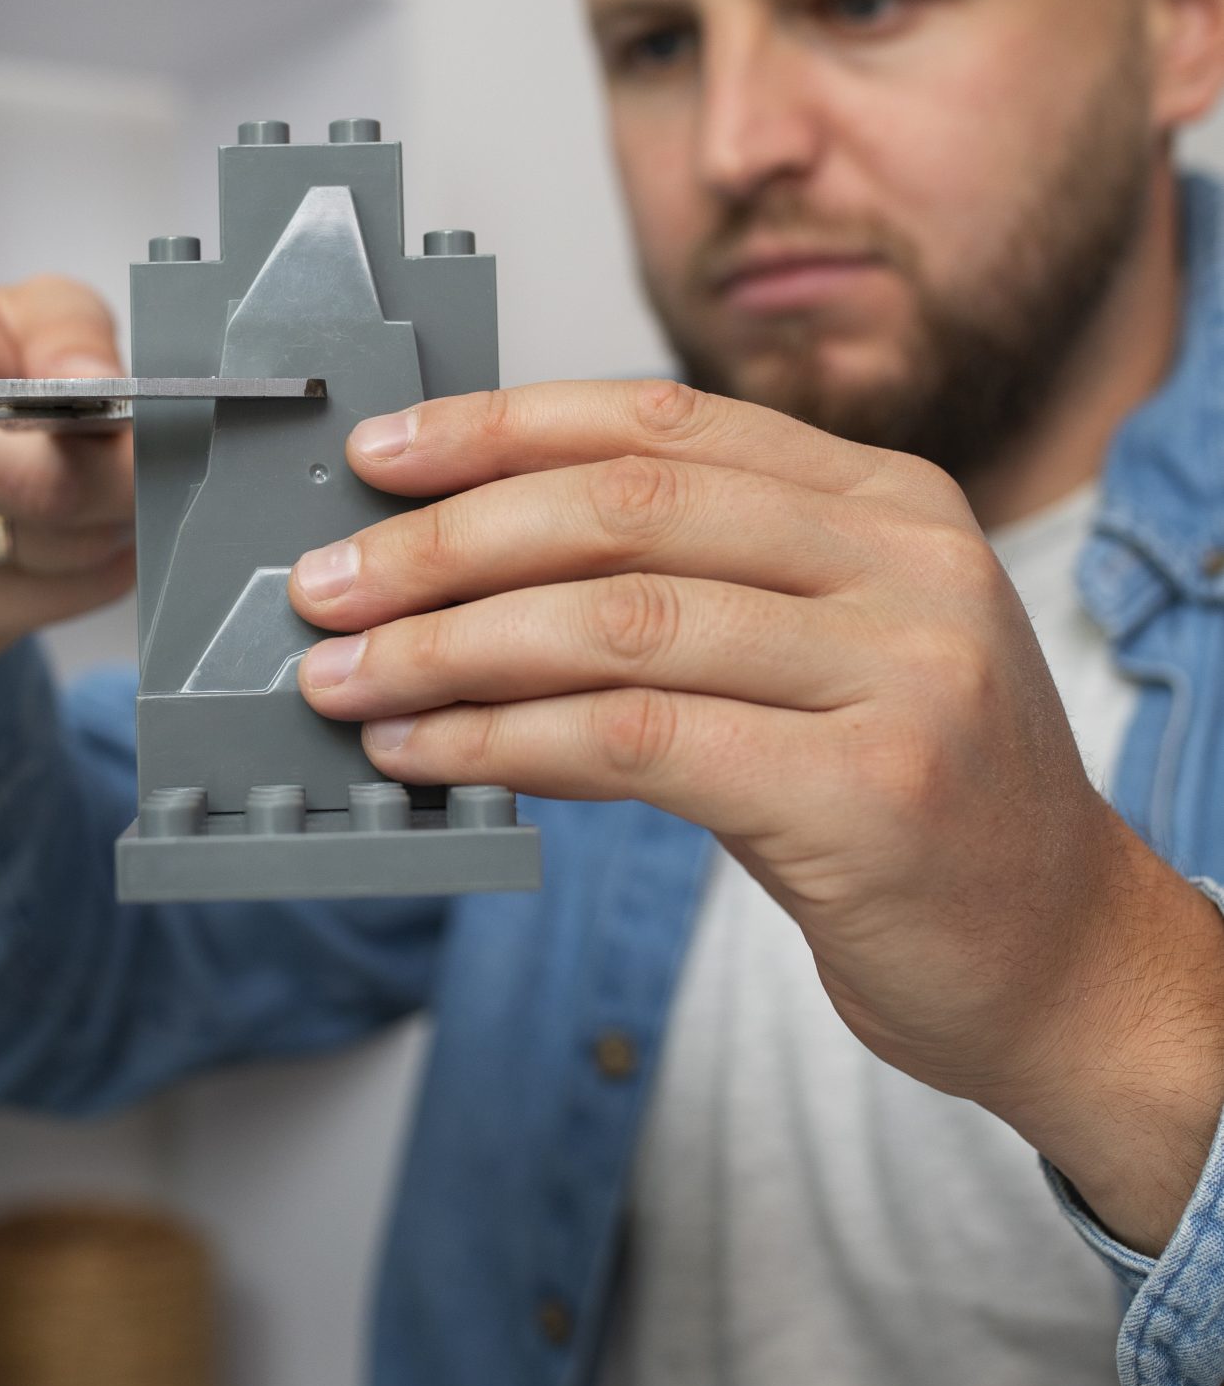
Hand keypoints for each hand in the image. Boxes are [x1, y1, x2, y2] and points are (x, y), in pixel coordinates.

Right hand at [0, 261, 136, 673]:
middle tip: (149, 465)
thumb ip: (72, 336)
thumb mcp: (41, 316)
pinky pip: (26, 607)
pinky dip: (88, 580)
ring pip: (24, 550)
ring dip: (100, 530)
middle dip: (98, 476)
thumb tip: (96, 382)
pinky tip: (104, 545)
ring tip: (120, 497)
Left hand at [290, 378, 1223, 1252]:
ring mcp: (900, 675)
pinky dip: (502, 741)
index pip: (665, 426)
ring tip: (342, 677)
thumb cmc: (907, 804)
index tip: (381, 453)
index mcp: (890, 500)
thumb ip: (688, 593)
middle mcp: (907, 564)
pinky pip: (636, 743)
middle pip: (628, 512)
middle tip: (324, 581)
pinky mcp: (868, 795)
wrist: (1060, 959)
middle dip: (447, 542)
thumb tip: (467, 573)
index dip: (504, 428)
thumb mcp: (817, 658)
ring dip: (449, 648)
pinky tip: (425, 752)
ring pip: (618, 623)